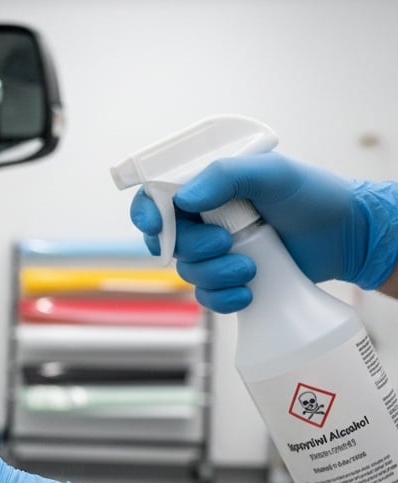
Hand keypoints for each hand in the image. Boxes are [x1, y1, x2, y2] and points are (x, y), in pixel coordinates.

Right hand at [129, 152, 397, 311]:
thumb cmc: (312, 195)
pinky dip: (222, 298)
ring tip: (250, 267)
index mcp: (206, 189)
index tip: (157, 227)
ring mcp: (215, 253)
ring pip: (187, 272)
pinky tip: (247, 292)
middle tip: (224, 242)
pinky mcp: (229, 280)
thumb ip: (226, 175)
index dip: (147, 216)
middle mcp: (204, 221)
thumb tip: (185, 198)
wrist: (345, 236)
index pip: (156, 200)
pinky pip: (206, 297)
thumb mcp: (273, 173)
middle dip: (192, 248)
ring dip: (214, 275)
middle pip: (167, 242)